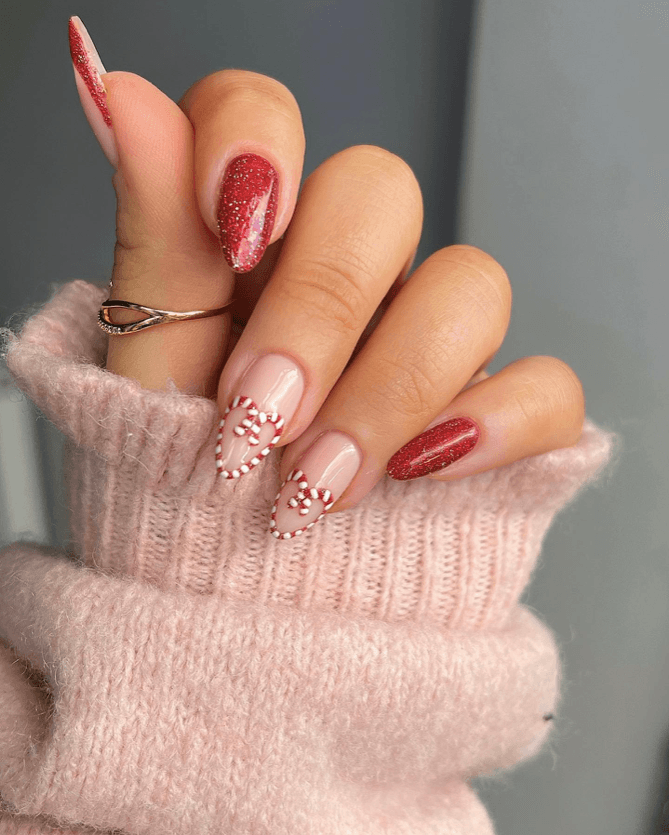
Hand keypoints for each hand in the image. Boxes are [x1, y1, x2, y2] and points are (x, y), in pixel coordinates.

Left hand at [70, 17, 584, 539]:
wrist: (234, 598)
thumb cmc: (182, 475)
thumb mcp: (152, 365)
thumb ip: (153, 235)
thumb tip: (116, 91)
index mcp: (254, 238)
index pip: (263, 114)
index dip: (257, 144)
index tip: (237, 235)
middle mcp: (351, 270)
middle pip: (379, 193)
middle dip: (320, 309)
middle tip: (260, 419)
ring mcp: (428, 340)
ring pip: (470, 283)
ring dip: (391, 387)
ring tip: (318, 484)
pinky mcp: (492, 415)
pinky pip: (545, 385)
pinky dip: (494, 425)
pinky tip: (422, 472)